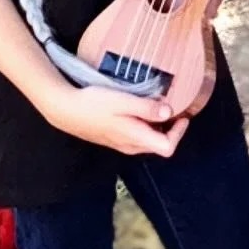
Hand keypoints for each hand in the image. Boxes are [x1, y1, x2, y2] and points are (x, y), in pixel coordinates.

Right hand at [42, 83, 189, 156]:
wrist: (66, 111)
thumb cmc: (94, 104)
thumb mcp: (123, 101)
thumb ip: (147, 107)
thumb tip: (170, 112)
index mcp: (136, 138)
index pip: (167, 147)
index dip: (179, 133)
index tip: (183, 115)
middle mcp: (130, 146)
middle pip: (159, 145)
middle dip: (171, 128)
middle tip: (176, 106)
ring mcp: (121, 144)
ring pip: (148, 140)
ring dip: (158, 126)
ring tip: (160, 104)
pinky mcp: (114, 138)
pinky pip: (137, 136)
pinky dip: (146, 125)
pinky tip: (141, 107)